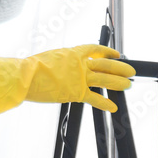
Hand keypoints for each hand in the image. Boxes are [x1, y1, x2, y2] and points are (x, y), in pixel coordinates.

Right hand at [0, 45, 134, 121]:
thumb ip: (63, 61)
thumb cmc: (32, 68)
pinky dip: (105, 104)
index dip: (108, 51)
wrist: (26, 76)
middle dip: (120, 68)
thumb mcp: (51, 57)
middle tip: (130, 71)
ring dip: (119, 82)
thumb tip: (64, 65)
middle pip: (106, 64)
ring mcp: (80, 78)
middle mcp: (80, 64)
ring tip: (128, 85)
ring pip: (105, 79)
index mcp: (73, 52)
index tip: (115, 54)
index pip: (95, 49)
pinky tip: (113, 107)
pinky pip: (94, 99)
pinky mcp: (76, 93)